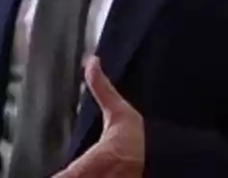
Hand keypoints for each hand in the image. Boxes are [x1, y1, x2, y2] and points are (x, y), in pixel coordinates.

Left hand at [53, 57, 143, 177]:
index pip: (63, 177)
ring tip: (87, 174)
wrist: (173, 159)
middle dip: (71, 177)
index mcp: (93, 163)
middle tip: (67, 171)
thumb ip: (102, 89)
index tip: (53, 173)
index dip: (57, 177)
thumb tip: (91, 61)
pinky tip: (98, 177)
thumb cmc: (143, 137)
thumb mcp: (120, 112)